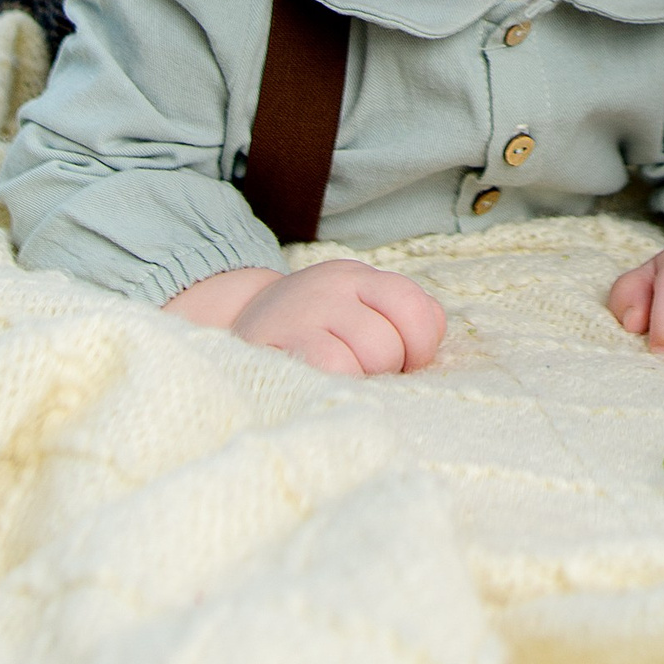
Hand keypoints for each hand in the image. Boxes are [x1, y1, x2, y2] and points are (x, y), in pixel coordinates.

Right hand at [166, 259, 445, 376]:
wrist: (235, 325)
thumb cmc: (312, 331)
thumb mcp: (358, 311)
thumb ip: (403, 322)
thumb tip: (428, 345)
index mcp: (359, 278)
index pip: (418, 310)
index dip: (420, 347)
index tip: (403, 365)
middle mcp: (332, 287)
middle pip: (390, 343)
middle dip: (384, 372)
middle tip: (361, 374)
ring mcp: (303, 312)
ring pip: (368, 356)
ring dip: (359, 381)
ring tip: (338, 380)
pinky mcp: (276, 343)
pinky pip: (331, 369)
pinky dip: (334, 385)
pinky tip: (317, 385)